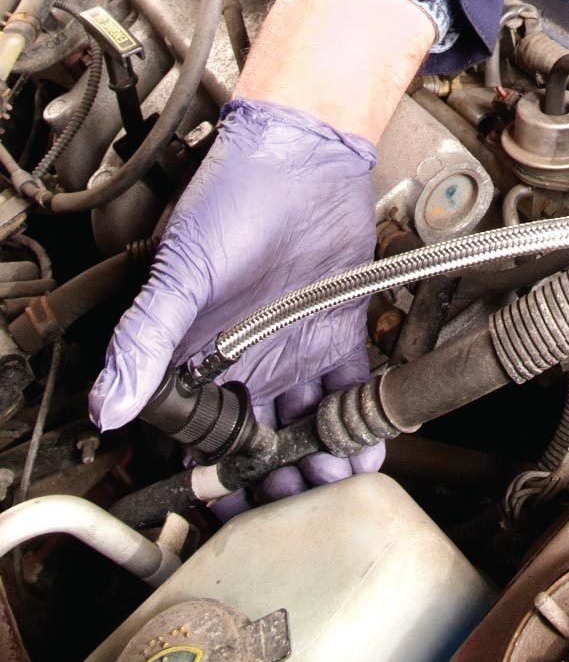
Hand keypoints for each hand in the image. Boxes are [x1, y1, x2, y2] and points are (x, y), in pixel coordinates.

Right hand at [89, 98, 384, 499]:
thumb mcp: (178, 272)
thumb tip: (108, 406)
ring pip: (309, 420)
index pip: (203, 433)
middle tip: (295, 506)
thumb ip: (146, 338)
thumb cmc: (230, 199)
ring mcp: (297, 343)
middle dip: (277, 477)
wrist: (300, 155)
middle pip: (262, 438)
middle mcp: (249, 356)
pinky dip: (359, 415)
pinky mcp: (341, 325)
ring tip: (333, 483)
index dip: (216, 473)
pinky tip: (367, 445)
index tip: (231, 506)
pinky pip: (351, 383)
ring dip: (321, 455)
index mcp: (201, 352)